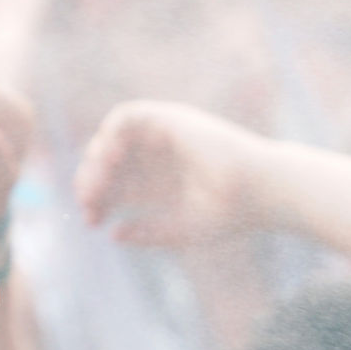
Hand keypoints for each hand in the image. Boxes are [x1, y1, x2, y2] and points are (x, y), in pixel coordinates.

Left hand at [77, 100, 273, 246]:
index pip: (114, 187)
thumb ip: (147, 233)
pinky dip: (112, 132)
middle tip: (88, 204)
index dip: (97, 203)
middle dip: (91, 183)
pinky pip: (127, 115)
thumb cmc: (231, 213)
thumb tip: (112, 234)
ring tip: (97, 184)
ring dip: (97, 159)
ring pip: (111, 139)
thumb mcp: (181, 230)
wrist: (262, 191)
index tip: (92, 222)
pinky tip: (111, 158)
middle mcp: (155, 159)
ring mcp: (160, 137)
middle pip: (107, 165)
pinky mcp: (169, 118)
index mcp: (158, 183)